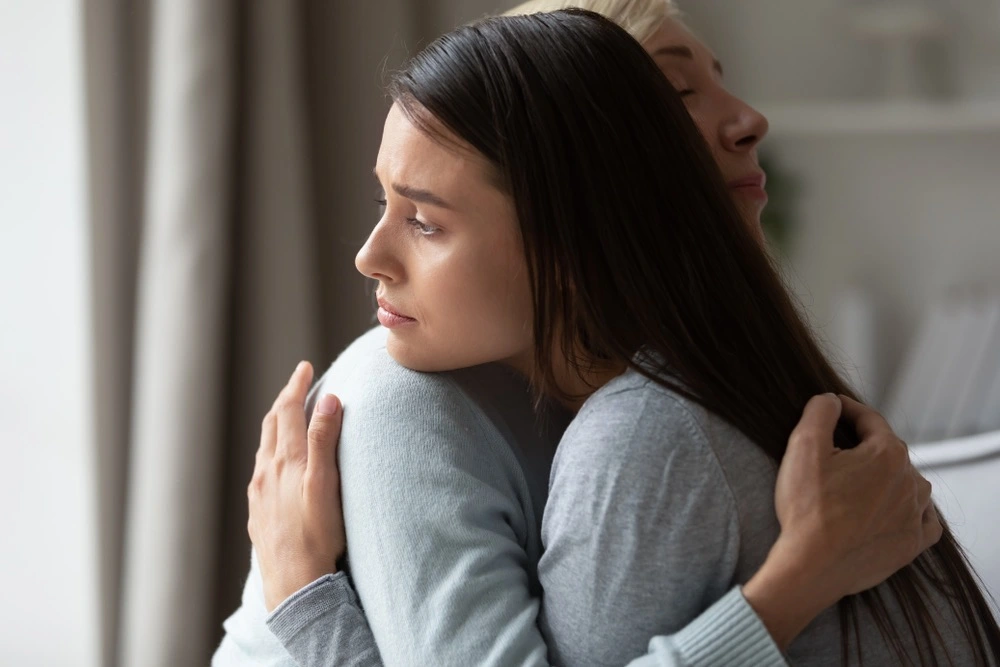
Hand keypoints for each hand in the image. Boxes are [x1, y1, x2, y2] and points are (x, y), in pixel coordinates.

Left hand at [247, 361, 346, 612]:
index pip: (287, 411)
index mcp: (284, 461)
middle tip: (298, 385)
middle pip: (271, 425)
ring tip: (289, 418)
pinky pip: (262, 472)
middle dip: (285, 401)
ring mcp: (259, 495)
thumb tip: (329, 399)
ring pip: (264, 449)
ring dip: (277, 426)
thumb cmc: (316, 537)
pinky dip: (272, 453)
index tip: (304, 367)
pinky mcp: (258, 514)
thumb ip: (324, 441)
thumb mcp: (326, 485)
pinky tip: (279, 465)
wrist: (293, 586)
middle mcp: (265, 473)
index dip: (296, 386)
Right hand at [743, 393, 941, 647]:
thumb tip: (830, 400)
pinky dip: (908, 509)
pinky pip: (922, 518)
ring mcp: (915, 513)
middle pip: (887, 450)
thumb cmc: (807, 508)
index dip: (847, 411)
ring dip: (885, 477)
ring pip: (905, 482)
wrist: (813, 566)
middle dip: (862, 447)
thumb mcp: (803, 447)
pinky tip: (888, 510)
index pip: (869, 420)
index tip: (831, 410)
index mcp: (887, 453)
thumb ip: (819, 412)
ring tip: (856, 484)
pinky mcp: (913, 543)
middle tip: (834, 453)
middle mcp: (910, 480)